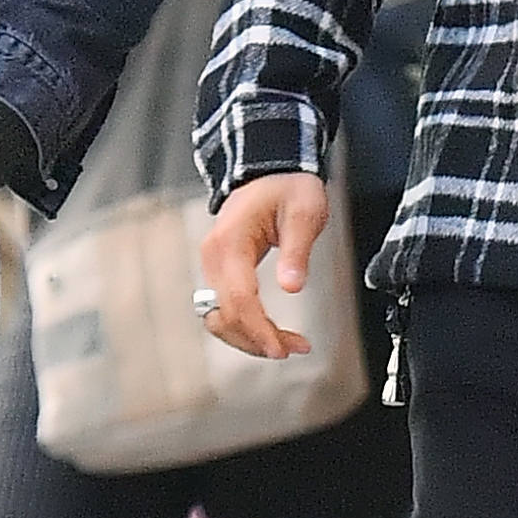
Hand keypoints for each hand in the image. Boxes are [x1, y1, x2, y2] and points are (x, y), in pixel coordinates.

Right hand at [197, 171, 327, 359]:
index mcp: (231, 241)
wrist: (271, 168)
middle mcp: (214, 255)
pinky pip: (225, 307)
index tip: (281, 349)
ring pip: (220, 316)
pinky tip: (271, 332)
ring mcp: (213, 263)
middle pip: (224, 315)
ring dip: (249, 337)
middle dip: (257, 339)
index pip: (238, 298)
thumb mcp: (305, 212)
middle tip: (295, 349)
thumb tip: (292, 287)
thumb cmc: (289, 187)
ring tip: (289, 345)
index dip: (258, 329)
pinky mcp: (220, 269)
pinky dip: (245, 325)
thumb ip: (297, 250)